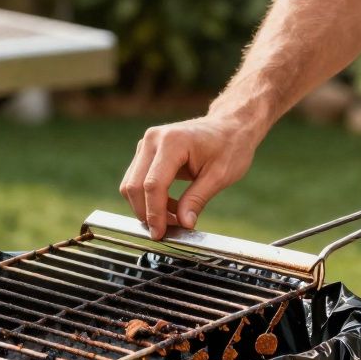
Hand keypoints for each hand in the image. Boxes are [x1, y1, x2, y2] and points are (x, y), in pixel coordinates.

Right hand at [120, 115, 258, 238]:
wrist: (228, 125)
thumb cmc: (229, 146)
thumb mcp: (219, 176)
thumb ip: (197, 200)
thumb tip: (184, 224)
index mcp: (173, 142)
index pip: (153, 184)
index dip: (154, 213)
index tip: (160, 234)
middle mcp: (153, 140)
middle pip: (135, 186)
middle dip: (147, 213)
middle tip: (167, 231)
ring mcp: (146, 144)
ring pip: (131, 185)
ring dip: (147, 207)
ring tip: (174, 217)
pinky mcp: (145, 152)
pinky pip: (137, 180)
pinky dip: (149, 198)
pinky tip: (170, 206)